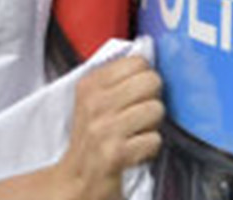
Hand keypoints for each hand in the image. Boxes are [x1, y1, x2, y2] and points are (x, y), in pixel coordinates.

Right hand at [56, 57, 163, 199]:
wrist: (76, 180)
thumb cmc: (92, 139)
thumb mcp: (94, 100)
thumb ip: (117, 78)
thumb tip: (149, 52)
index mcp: (90, 84)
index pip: (138, 61)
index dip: (144, 79)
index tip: (135, 94)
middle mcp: (95, 103)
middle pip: (152, 81)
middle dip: (152, 100)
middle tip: (138, 115)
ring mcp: (105, 128)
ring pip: (156, 109)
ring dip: (151, 126)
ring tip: (135, 134)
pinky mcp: (115, 153)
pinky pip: (154, 139)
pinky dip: (149, 149)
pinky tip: (134, 151)